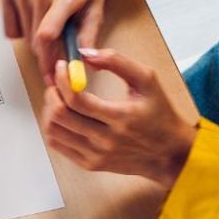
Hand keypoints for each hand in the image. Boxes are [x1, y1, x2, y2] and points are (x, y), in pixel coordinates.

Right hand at [0, 0, 106, 87]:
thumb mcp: (96, 7)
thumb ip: (89, 36)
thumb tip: (83, 64)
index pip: (47, 36)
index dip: (47, 61)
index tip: (51, 76)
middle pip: (35, 40)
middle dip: (46, 52)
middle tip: (57, 49)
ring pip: (24, 35)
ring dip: (35, 39)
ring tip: (50, 22)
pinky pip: (11, 27)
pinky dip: (21, 30)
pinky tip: (35, 16)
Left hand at [40, 47, 196, 188]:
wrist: (168, 153)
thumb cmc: (159, 113)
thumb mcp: (147, 80)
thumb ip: (117, 61)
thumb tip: (85, 53)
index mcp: (120, 117)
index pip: (76, 99)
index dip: (62, 80)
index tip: (62, 67)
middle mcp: (105, 139)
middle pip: (60, 116)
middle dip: (52, 93)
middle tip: (56, 82)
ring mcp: (95, 155)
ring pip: (54, 132)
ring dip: (49, 110)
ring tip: (58, 97)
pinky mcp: (89, 164)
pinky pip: (58, 145)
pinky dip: (53, 127)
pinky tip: (62, 115)